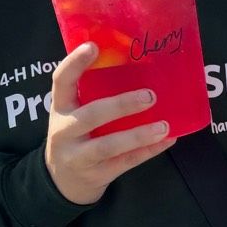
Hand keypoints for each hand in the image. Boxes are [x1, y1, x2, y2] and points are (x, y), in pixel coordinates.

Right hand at [43, 42, 176, 205]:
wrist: (63, 180)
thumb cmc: (75, 135)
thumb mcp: (72, 112)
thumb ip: (91, 93)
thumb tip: (131, 60)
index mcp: (59, 108)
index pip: (61, 81)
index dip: (74, 63)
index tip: (93, 46)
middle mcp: (65, 131)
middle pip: (91, 116)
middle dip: (121, 105)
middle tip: (150, 96)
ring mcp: (79, 156)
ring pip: (109, 146)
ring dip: (138, 135)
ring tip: (164, 126)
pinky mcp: (98, 174)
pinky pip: (126, 162)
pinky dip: (149, 151)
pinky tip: (167, 140)